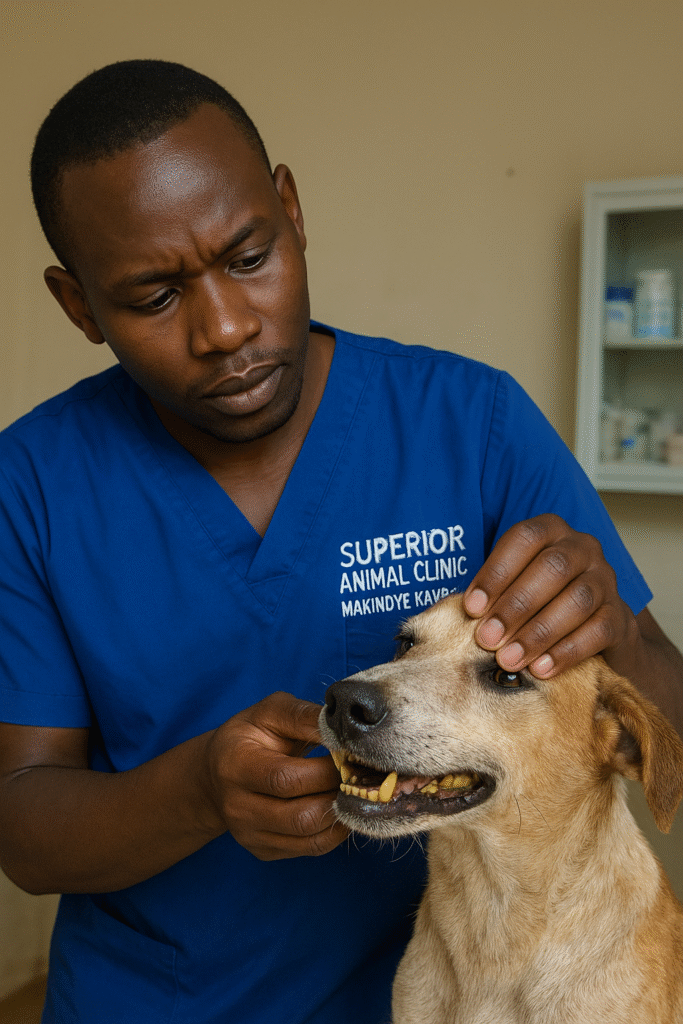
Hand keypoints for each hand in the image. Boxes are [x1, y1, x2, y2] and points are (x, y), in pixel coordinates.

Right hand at [203, 691, 347, 860]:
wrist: (217, 772)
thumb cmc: (251, 735)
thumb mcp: (271, 712)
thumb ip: (304, 717)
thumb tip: (343, 729)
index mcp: (236, 765)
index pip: (286, 779)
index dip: (325, 770)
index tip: (349, 756)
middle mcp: (237, 807)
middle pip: (301, 816)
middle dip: (338, 795)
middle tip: (358, 776)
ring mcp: (249, 834)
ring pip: (310, 838)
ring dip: (342, 815)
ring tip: (353, 791)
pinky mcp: (263, 850)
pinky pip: (311, 849)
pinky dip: (335, 831)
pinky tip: (339, 807)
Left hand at [463, 514, 633, 677]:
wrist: (595, 632)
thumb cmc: (540, 603)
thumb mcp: (513, 588)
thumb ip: (492, 595)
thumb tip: (464, 614)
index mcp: (551, 531)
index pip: (525, 539)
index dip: (497, 572)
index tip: (472, 608)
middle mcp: (583, 548)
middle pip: (553, 568)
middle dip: (515, 606)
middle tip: (487, 638)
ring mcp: (606, 580)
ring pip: (577, 600)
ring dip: (538, 632)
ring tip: (510, 659)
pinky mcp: (621, 616)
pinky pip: (598, 631)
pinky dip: (566, 651)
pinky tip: (541, 668)